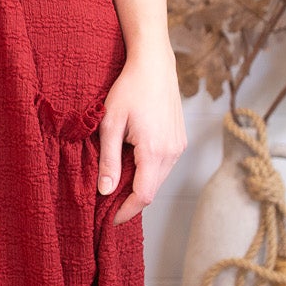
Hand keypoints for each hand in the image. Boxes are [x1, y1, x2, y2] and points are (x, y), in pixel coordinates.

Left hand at [96, 43, 186, 224]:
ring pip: (159, 178)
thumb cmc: (129, 89)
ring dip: (139, 186)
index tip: (109, 221)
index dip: (126, 212)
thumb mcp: (110, 123)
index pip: (143, 195)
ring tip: (116, 187)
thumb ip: (108, 160)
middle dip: (130, 202)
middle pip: (152, 190)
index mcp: (155, 151)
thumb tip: (105, 191)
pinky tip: (132, 166)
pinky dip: (148, 172)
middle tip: (107, 207)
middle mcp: (172, 152)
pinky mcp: (180, 139)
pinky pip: (164, 166)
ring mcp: (179, 146)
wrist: (154, 64)